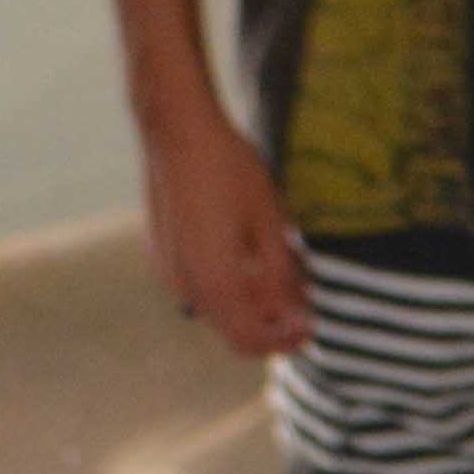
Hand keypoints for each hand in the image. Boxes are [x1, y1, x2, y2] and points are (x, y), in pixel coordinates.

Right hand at [143, 104, 314, 358]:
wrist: (178, 130)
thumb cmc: (230, 171)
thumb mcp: (270, 225)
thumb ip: (281, 279)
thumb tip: (295, 317)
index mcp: (213, 284)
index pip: (249, 340)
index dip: (283, 342)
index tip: (311, 328)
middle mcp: (183, 286)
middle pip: (232, 331)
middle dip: (270, 326)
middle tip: (303, 306)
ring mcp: (168, 270)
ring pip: (217, 309)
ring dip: (251, 305)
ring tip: (285, 273)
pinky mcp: (163, 252)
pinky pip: (200, 286)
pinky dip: (230, 286)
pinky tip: (251, 256)